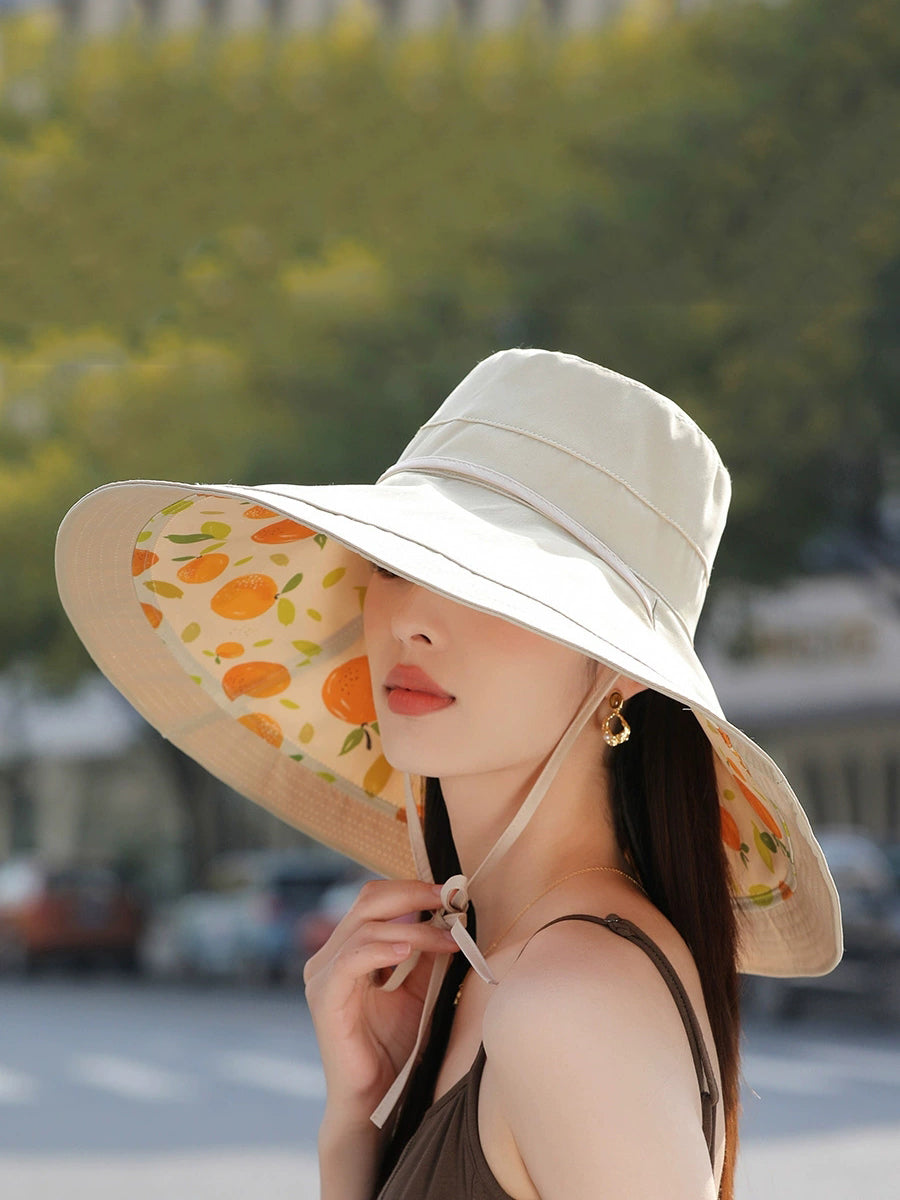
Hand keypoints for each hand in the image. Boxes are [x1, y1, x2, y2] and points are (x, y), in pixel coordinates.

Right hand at [304, 878, 458, 1123]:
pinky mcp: (324, 998)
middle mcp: (330, 956)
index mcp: (348, 949)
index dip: (412, 889)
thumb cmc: (395, 1047)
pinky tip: (408, 951)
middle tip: (450, 899)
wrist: (376, 1100)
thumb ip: (425, 954)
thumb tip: (451, 917)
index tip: (452, 892)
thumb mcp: (418, 990)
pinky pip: (351, 959)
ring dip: (414, 928)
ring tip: (448, 938)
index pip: (376, 900)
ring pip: (366, 927)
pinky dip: (381, 949)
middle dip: (413, 895)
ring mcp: (322, 975)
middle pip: (368, 902)